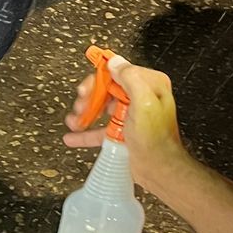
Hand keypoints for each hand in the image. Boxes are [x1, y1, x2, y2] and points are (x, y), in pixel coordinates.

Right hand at [65, 55, 193, 195]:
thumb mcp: (144, 102)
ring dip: (85, 113)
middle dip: (89, 98)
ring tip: (74, 122)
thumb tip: (116, 62)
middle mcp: (141, 97)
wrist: (158, 169)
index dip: (99, 79)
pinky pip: (101, 128)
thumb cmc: (155, 139)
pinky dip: (86, 132)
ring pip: (102, 108)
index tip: (86, 89)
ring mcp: (131, 115)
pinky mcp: (123, 132)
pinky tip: (73, 136)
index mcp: (149, 85)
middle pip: (107, 89)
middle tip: (79, 107)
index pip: (119, 72)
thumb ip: (131, 79)